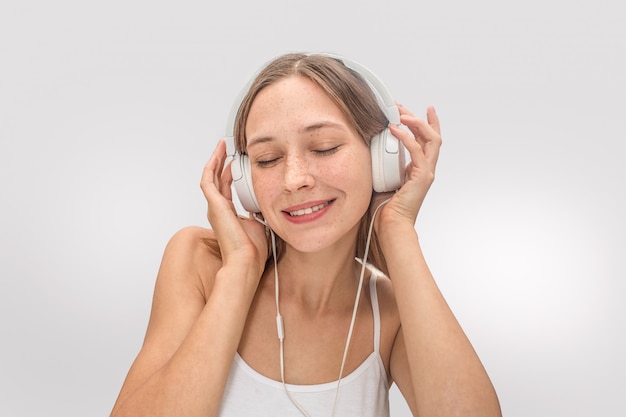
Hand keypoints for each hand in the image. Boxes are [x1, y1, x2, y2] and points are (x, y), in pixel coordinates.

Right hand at [200, 140, 268, 276]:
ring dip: (215, 161)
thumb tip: (266, 203)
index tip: (236, 161)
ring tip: (221, 146)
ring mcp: (214, 208)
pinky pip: (208, 180)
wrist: (246, 260)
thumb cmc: (253, 250)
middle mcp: (219, 210)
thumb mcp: (260, 223)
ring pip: (210, 177)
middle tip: (226, 148)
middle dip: (221, 162)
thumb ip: (260, 211)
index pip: (226, 188)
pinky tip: (218, 155)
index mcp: (228, 215)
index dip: (229, 173)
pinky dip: (212, 166)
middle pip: (216, 180)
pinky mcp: (214, 205)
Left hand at [373, 105, 441, 232]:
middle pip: (432, 135)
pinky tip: (395, 129)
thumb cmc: (384, 208)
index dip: (427, 123)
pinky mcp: (422, 177)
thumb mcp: (381, 177)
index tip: (422, 109)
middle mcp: (425, 169)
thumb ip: (382, 162)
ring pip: (431, 139)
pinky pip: (417, 151)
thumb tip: (369, 146)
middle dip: (418, 117)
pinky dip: (407, 137)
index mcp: (417, 169)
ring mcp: (426, 172)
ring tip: (401, 114)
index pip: (427, 141)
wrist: (391, 225)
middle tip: (401, 107)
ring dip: (416, 123)